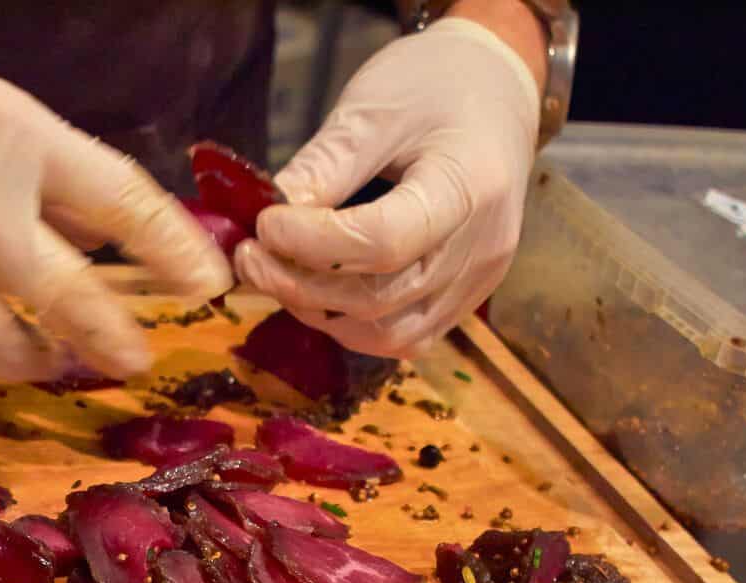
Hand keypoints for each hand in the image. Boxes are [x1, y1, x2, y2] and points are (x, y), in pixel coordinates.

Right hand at [0, 0, 230, 386]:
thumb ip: (47, 178)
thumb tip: (108, 241)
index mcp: (16, 138)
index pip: (120, 199)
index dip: (172, 249)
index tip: (208, 284)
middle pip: (68, 294)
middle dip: (113, 339)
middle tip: (135, 360)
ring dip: (33, 362)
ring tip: (42, 358)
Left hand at [235, 17, 540, 357]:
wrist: (496, 89)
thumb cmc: (433, 85)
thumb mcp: (370, 111)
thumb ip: (321, 170)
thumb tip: (262, 224)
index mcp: (467, 186)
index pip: (382, 242)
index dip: (312, 244)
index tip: (263, 224)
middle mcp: (481, 247)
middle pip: (380, 299)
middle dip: (301, 285)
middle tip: (249, 255)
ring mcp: (477, 281)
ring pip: (389, 333)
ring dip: (321, 312)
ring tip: (278, 272)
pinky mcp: (466, 297)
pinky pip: (405, 335)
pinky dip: (352, 323)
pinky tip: (318, 288)